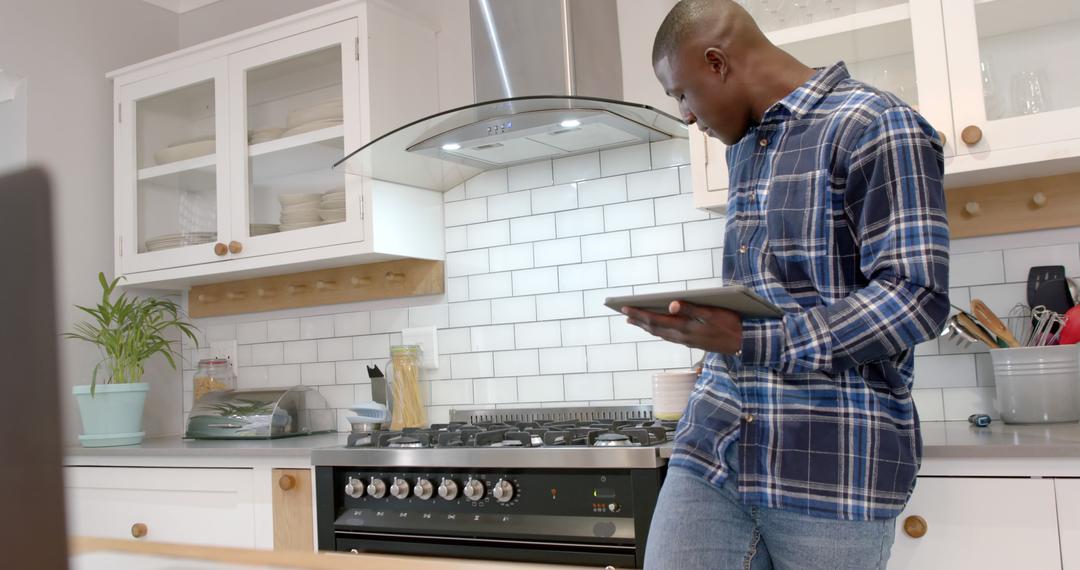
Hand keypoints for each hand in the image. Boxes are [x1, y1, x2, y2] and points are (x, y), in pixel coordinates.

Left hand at [622, 301, 742, 353]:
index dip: (639, 314)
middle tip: (625, 314)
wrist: (745, 344)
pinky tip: (657, 328)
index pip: (655, 320)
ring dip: (647, 327)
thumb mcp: (712, 313)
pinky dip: (659, 331)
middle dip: (638, 321)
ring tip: (635, 321)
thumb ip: (691, 309)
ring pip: (661, 334)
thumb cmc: (731, 324)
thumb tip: (671, 305)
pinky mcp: (692, 343)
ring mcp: (687, 342)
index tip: (625, 308)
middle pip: (654, 329)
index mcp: (685, 328)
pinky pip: (669, 337)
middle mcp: (683, 337)